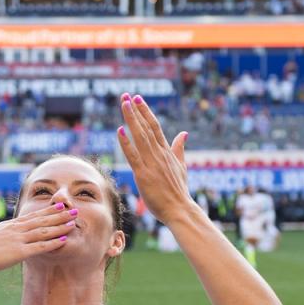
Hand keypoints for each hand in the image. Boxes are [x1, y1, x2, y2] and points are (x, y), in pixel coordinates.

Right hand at [0, 202, 75, 274]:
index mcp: (9, 225)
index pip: (32, 216)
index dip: (47, 211)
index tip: (59, 205)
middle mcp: (16, 229)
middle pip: (42, 220)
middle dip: (59, 215)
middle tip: (74, 209)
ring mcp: (18, 240)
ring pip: (44, 231)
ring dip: (60, 226)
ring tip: (74, 221)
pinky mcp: (19, 252)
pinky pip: (40, 247)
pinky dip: (54, 243)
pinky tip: (65, 240)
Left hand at [117, 93, 192, 222]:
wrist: (180, 209)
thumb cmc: (179, 191)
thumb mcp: (182, 166)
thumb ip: (180, 149)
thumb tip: (184, 133)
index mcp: (167, 152)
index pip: (155, 127)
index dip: (146, 112)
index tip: (137, 99)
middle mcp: (159, 154)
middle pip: (146, 127)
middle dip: (135, 110)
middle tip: (127, 95)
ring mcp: (151, 164)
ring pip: (140, 137)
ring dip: (131, 119)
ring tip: (124, 104)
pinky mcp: (143, 175)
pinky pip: (133, 156)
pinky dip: (126, 143)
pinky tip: (119, 131)